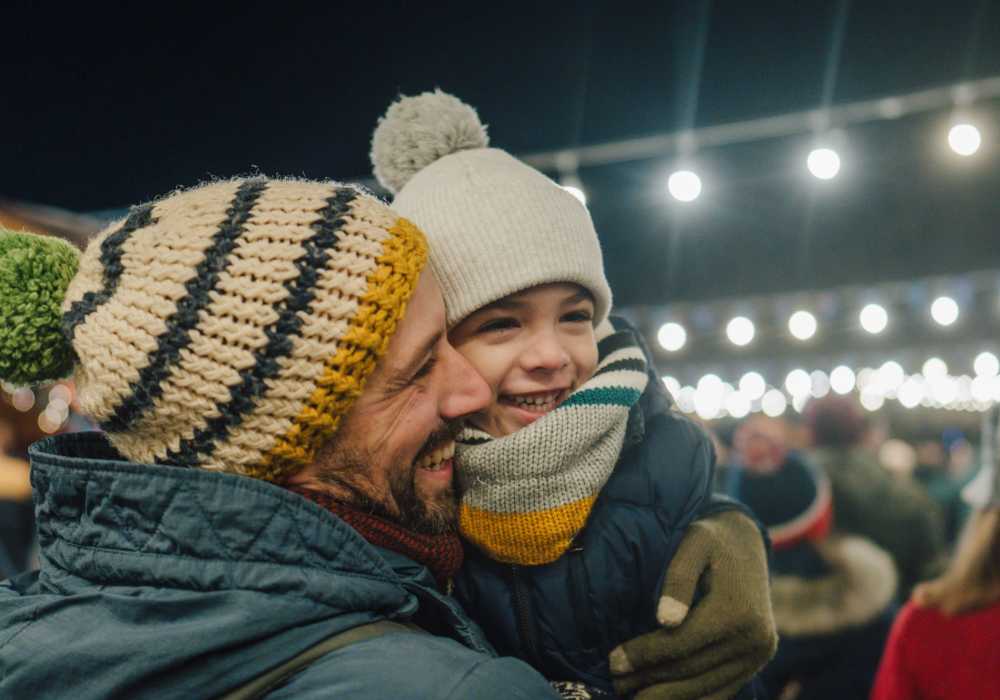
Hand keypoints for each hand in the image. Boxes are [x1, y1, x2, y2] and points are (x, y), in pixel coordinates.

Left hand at [608, 510, 776, 699]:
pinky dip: (691, 698)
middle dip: (649, 682)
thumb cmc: (711, 539)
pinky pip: (721, 691)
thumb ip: (678, 579)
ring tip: (631, 696)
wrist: (746, 542)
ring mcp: (757, 656)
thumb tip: (665, 620)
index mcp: (736, 611)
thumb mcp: (693, 543)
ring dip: (666, 697)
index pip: (681, 644)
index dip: (645, 656)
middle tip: (615, 683)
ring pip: (704, 688)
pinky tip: (663, 698)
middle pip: (691, 671)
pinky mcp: (755, 663)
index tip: (613, 661)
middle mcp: (753, 640)